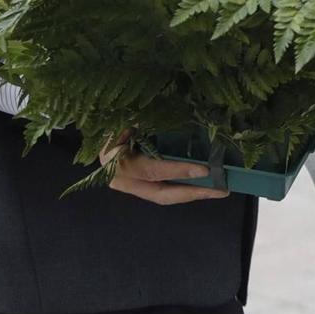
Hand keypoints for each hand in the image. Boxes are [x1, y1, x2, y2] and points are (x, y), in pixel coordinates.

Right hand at [100, 132, 228, 205]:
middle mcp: (121, 179)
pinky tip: (203, 185)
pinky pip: (162, 191)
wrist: (93, 136)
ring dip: (191, 194)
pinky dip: (183, 189)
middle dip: (193, 193)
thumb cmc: (112, 121)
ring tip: (218, 190)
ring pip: (163, 196)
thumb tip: (185, 120)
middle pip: (160, 193)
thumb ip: (149, 123)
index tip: (205, 170)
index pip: (151, 170)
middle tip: (221, 190)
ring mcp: (128, 186)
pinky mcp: (136, 186)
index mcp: (115, 160)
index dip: (178, 171)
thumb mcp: (128, 118)